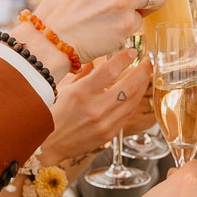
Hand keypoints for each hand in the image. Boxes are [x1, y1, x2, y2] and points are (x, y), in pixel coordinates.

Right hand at [42, 50, 151, 164]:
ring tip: (146, 76)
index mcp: (81, 93)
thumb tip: (93, 62)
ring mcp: (104, 123)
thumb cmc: (50, 115)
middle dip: (143, 72)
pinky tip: (136, 94)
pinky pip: (127, 115)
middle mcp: (95, 108)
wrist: (47, 145)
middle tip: (149, 62)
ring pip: (132, 102)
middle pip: (128, 86)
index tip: (133, 52)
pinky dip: (134, 102)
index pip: (109, 71)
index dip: (124, 59)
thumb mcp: (62, 89)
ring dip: (142, 87)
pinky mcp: (109, 134)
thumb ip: (80, 74)